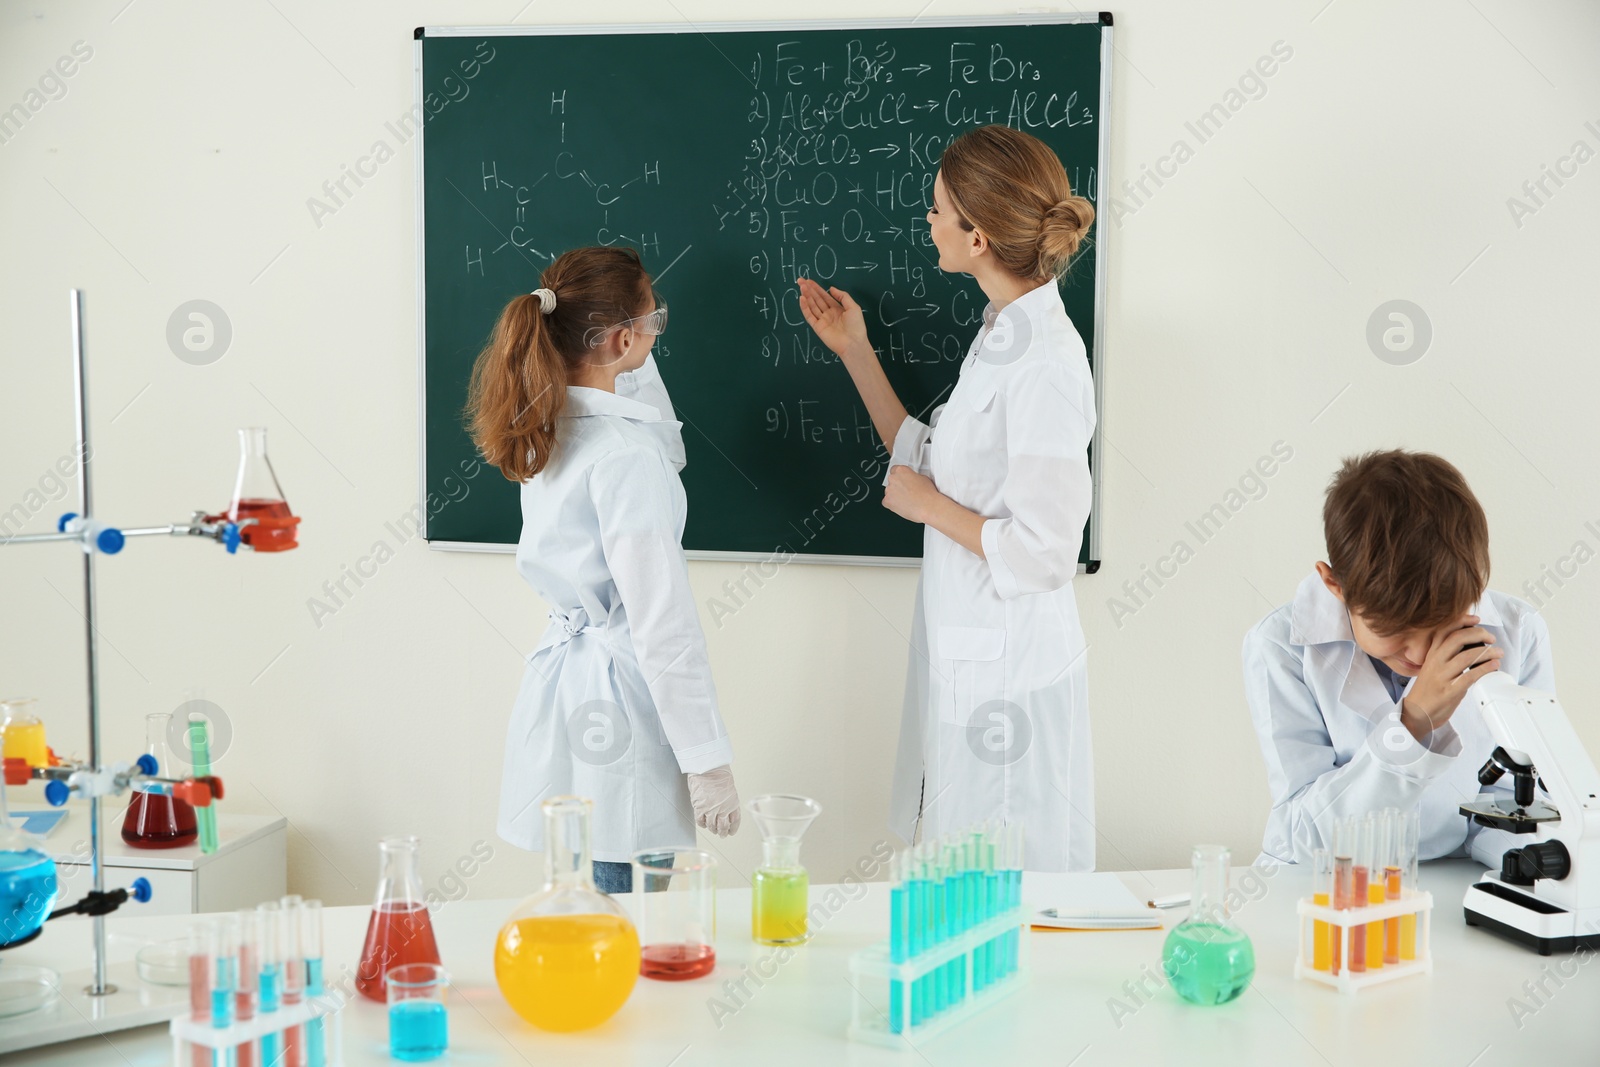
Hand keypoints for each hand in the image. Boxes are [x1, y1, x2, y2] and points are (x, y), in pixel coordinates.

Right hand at [687, 766, 740, 836]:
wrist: (709, 768)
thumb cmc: (719, 774)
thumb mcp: (730, 789)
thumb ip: (729, 802)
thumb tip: (727, 812)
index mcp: (733, 803)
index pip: (735, 821)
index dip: (733, 828)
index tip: (731, 831)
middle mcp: (723, 808)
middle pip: (723, 826)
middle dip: (722, 832)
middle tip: (722, 835)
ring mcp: (711, 809)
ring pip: (711, 826)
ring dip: (712, 829)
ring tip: (712, 830)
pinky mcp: (700, 808)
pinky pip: (700, 821)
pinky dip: (702, 824)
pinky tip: (703, 823)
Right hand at [796, 277, 869, 358]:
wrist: (853, 343)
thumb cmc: (856, 326)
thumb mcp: (853, 307)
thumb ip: (842, 296)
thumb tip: (831, 288)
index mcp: (837, 309)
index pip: (824, 296)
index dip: (817, 288)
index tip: (809, 281)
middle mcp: (828, 314)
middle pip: (816, 299)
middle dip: (809, 290)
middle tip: (800, 280)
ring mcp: (822, 320)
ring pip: (812, 306)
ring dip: (806, 296)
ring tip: (801, 287)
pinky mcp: (817, 327)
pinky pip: (809, 316)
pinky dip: (805, 307)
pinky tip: (802, 299)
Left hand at [883, 465, 940, 523]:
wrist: (927, 506)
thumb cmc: (927, 494)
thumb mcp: (923, 478)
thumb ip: (913, 476)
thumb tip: (912, 479)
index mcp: (901, 470)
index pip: (895, 470)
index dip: (899, 476)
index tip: (902, 480)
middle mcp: (893, 478)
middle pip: (891, 481)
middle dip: (897, 486)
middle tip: (906, 491)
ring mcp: (889, 490)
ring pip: (889, 492)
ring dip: (895, 495)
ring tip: (907, 500)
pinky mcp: (887, 501)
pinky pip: (886, 502)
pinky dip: (892, 504)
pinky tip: (902, 505)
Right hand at [1399, 615, 1504, 741]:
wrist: (1416, 713)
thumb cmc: (1427, 691)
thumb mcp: (1432, 667)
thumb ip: (1446, 656)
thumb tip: (1470, 645)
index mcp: (1431, 655)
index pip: (1444, 630)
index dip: (1461, 621)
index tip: (1475, 619)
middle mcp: (1435, 662)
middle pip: (1457, 639)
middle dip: (1478, 634)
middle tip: (1491, 637)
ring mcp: (1442, 676)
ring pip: (1466, 657)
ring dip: (1487, 652)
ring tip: (1498, 652)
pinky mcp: (1449, 691)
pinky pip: (1470, 676)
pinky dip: (1485, 668)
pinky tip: (1494, 665)